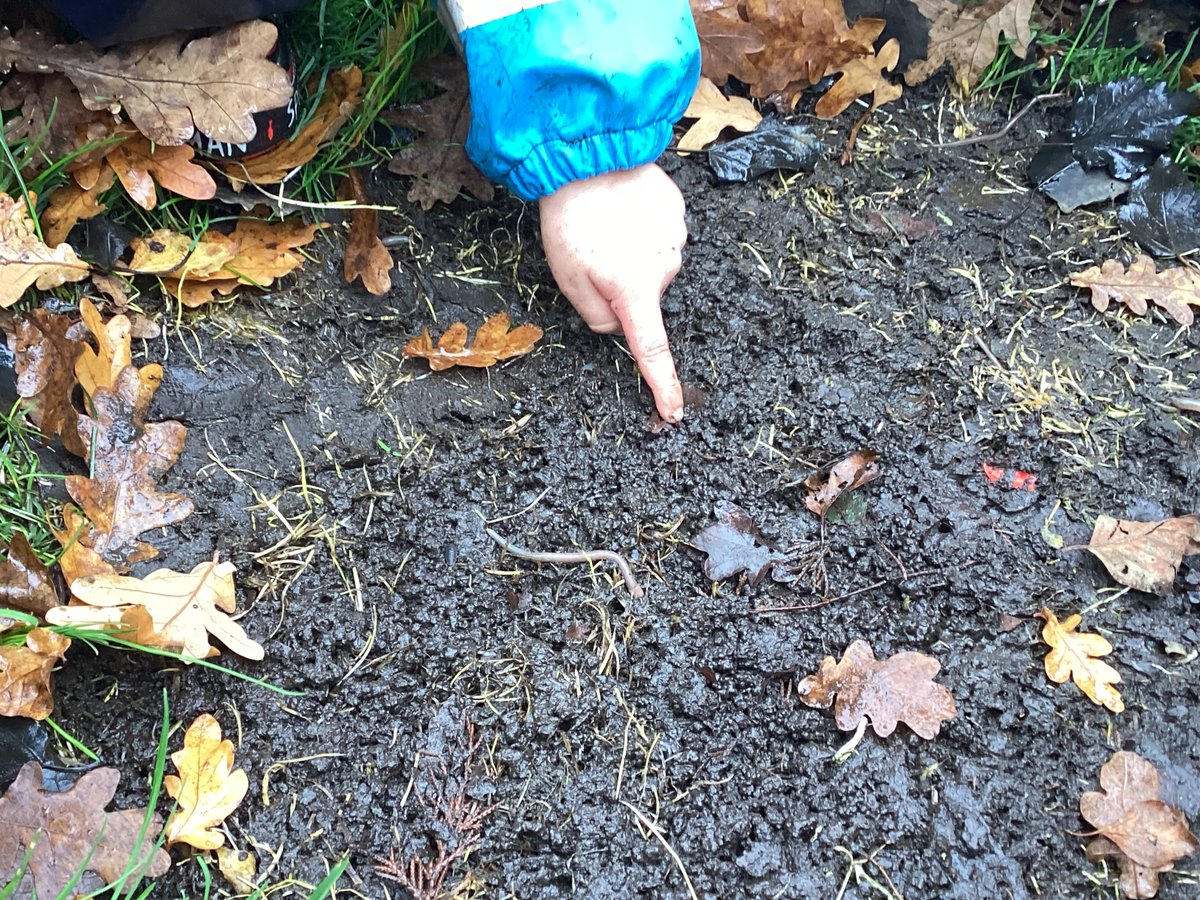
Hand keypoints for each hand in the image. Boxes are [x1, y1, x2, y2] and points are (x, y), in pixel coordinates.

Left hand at [539, 163, 686, 422]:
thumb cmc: (570, 220)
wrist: (588, 155)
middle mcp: (665, 269)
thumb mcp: (568, 281)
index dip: (663, 385)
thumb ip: (595, 316)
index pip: (652, 351)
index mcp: (635, 292)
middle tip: (590, 257)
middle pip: (642, 297)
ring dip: (630, 255)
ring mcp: (676, 239)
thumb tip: (615, 325)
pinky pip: (659, 234)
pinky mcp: (677, 212)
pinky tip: (620, 210)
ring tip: (603, 226)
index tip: (674, 411)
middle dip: (621, 287)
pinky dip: (640, 230)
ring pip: (650, 265)